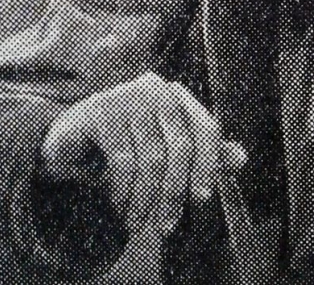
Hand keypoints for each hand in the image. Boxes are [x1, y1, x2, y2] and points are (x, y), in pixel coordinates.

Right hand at [40, 72, 246, 234]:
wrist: (72, 144)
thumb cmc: (127, 146)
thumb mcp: (166, 152)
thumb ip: (204, 155)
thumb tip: (241, 158)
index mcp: (178, 96)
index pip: (207, 128)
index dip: (209, 165)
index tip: (202, 199)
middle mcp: (156, 88)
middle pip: (181, 146)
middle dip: (175, 192)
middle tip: (165, 226)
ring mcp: (126, 95)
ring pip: (152, 158)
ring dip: (146, 199)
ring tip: (138, 223)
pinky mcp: (100, 109)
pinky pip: (123, 160)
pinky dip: (123, 192)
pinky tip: (119, 207)